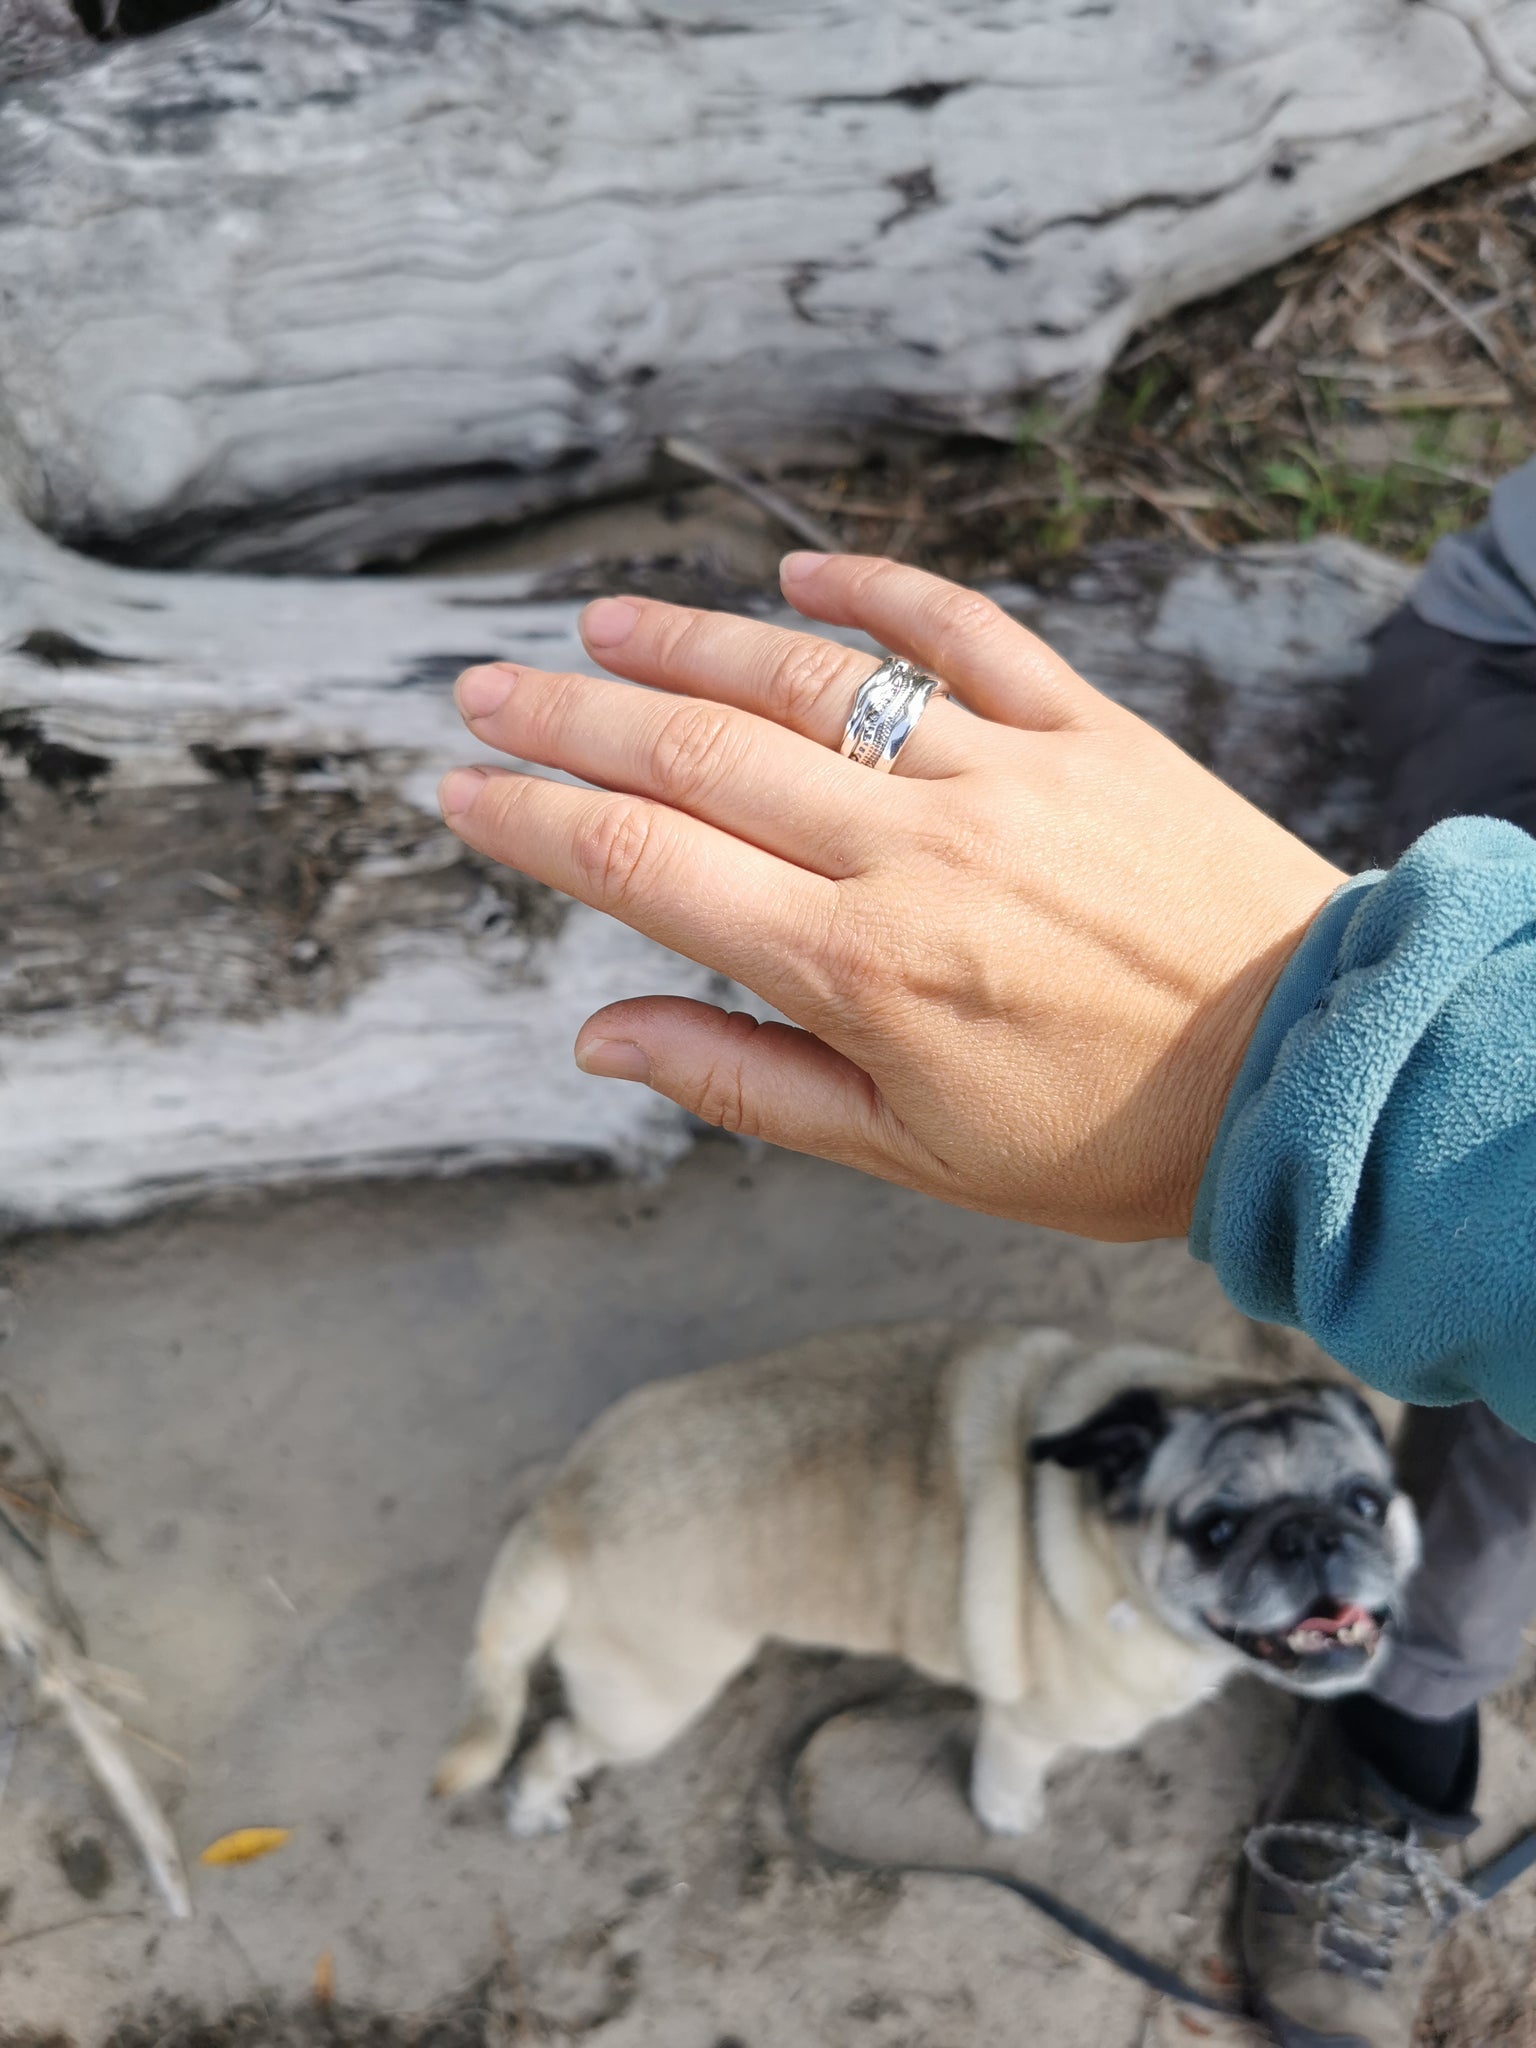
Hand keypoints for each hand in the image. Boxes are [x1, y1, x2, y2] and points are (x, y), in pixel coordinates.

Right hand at [438, 554, 1341, 1239]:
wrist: (1308, 1074)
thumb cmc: (1100, 1137)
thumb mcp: (907, 1152)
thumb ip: (743, 1082)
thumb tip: (595, 1037)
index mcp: (856, 966)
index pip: (646, 862)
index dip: (535, 819)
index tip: (461, 789)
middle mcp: (914, 851)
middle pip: (698, 751)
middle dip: (570, 714)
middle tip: (482, 687)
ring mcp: (1004, 774)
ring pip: (812, 678)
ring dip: (689, 642)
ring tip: (597, 624)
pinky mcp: (1089, 729)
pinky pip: (968, 632)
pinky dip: (879, 590)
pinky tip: (797, 570)